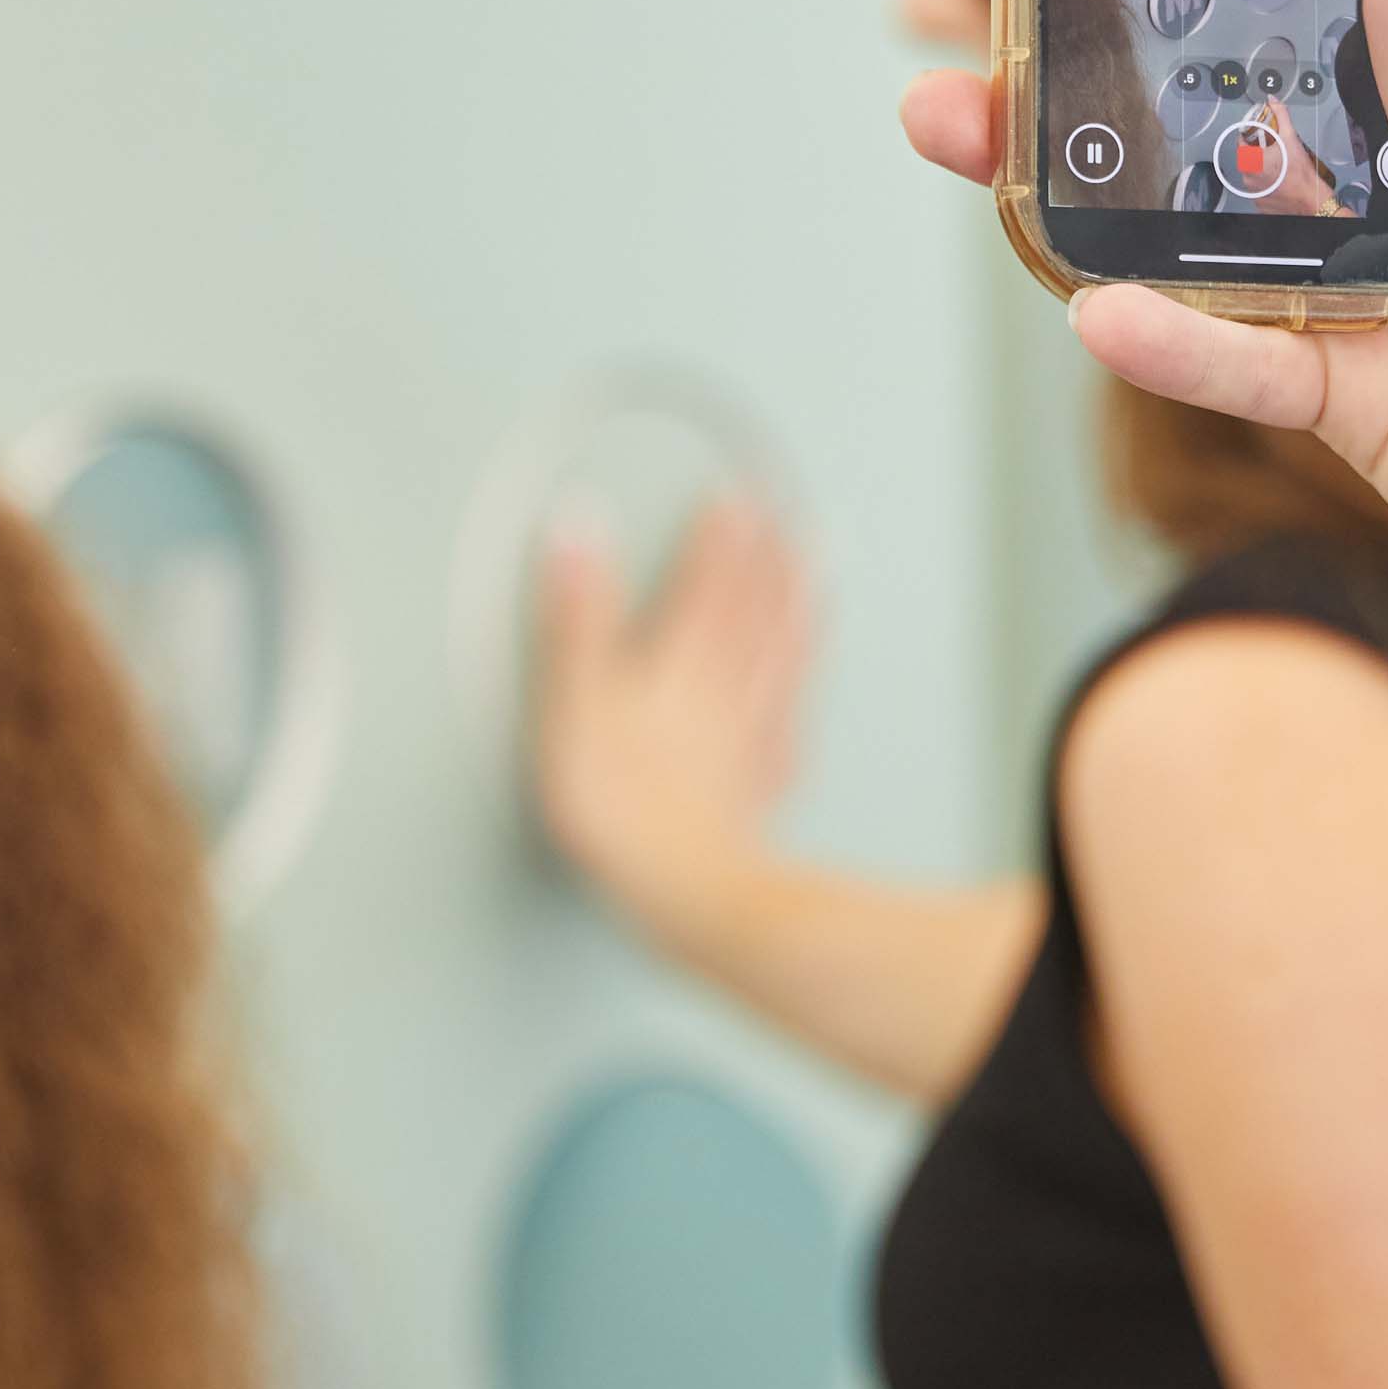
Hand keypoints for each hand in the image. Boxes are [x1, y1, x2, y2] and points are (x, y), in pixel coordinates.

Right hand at [534, 498, 813, 941]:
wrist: (688, 890)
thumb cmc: (625, 809)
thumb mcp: (575, 704)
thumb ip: (577, 615)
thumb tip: (576, 534)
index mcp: (678, 666)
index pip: (706, 584)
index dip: (719, 537)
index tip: (735, 498)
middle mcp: (724, 692)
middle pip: (752, 610)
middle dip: (765, 557)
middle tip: (784, 513)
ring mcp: (749, 737)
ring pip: (780, 654)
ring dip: (796, 604)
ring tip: (812, 566)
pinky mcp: (758, 781)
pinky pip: (789, 716)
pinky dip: (799, 685)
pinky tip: (803, 681)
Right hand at [902, 0, 1387, 683]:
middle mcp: (1374, 159)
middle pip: (1201, 70)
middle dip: (1082, 10)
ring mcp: (1339, 273)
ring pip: (1173, 207)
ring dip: (1060, 165)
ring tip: (953, 115)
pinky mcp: (1334, 388)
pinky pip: (1229, 359)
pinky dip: (1165, 340)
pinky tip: (1093, 304)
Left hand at [1243, 98, 1335, 216]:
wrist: (1311, 199)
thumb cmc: (1301, 174)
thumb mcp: (1291, 138)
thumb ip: (1280, 116)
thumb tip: (1273, 102)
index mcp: (1250, 161)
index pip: (1242, 142)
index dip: (1252, 136)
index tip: (1262, 136)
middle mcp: (1248, 179)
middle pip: (1249, 158)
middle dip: (1260, 153)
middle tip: (1275, 151)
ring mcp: (1254, 192)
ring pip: (1254, 174)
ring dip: (1264, 169)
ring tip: (1280, 167)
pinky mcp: (1260, 203)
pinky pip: (1260, 189)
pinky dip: (1267, 184)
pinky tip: (1280, 180)